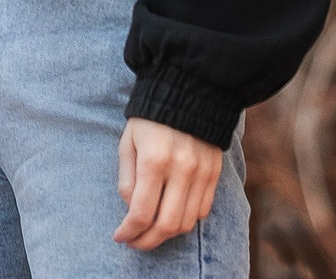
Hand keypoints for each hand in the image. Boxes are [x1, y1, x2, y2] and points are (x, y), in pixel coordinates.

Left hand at [114, 116, 222, 249]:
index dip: (129, 231)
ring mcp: (201, 174)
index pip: (141, 212)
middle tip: (135, 243)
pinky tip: (172, 215)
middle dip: (148, 241)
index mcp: (154, 161)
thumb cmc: (149, 119)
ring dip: (167, 234)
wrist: (187, 93)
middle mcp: (181, 170)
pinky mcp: (215, 174)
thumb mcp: (127, 143)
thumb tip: (131, 211)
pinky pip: (203, 210)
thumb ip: (127, 179)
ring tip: (151, 232)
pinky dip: (187, 220)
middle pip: (167, 225)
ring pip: (187, 222)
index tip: (120, 237)